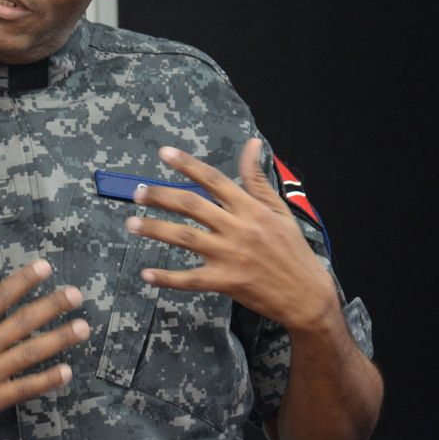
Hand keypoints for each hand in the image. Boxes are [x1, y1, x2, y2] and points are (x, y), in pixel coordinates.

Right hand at [0, 256, 88, 439]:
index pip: (0, 297)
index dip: (24, 281)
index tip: (46, 268)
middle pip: (22, 322)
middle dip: (52, 307)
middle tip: (76, 295)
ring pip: (29, 354)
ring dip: (58, 340)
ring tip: (82, 328)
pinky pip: (24, 388)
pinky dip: (46, 380)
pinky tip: (65, 371)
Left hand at [124, 139, 338, 330]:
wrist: (308, 295)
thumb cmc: (292, 250)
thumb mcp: (278, 210)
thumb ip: (257, 179)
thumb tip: (252, 144)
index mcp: (250, 208)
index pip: (213, 179)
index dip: (187, 164)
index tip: (164, 153)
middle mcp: (238, 228)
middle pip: (191, 205)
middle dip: (160, 196)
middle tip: (137, 192)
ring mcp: (230, 256)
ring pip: (185, 238)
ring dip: (155, 229)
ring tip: (131, 224)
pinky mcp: (226, 282)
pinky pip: (190, 279)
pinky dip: (167, 278)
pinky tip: (146, 275)